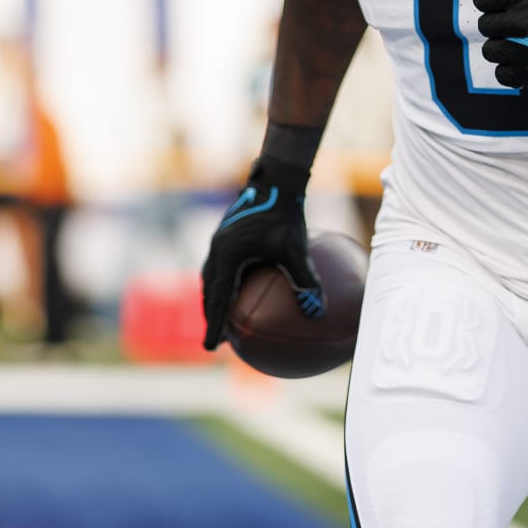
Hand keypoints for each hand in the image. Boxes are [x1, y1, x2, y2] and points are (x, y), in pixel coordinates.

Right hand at [200, 156, 324, 349]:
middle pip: (209, 291)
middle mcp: (218, 250)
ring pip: (212, 278)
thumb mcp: (297, 249)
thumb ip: (306, 281)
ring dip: (216, 299)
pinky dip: (225, 282)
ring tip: (224, 317)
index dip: (214, 326)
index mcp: (227, 257)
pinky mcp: (227, 234)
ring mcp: (220, 240)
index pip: (219, 300)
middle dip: (212, 316)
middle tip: (218, 340)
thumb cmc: (286, 213)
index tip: (212, 349)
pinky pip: (221, 265)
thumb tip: (319, 313)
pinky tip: (243, 285)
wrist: (276, 179)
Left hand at [472, 0, 527, 88]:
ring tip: (519, 42)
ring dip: (502, 47)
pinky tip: (522, 60)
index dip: (490, 1)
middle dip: (497, 24)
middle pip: (485, 26)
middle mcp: (518, 24)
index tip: (501, 4)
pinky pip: (502, 75)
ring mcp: (522, 50)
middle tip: (514, 24)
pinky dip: (510, 70)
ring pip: (490, 50)